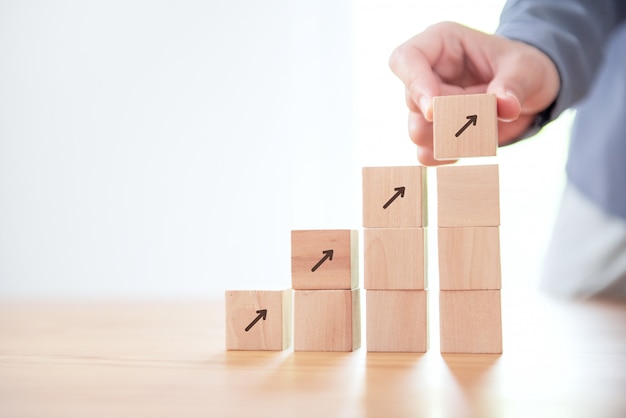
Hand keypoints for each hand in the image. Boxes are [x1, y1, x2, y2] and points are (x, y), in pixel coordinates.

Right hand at [389, 22, 559, 164]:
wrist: (530, 92)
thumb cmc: (524, 68)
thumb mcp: (527, 68)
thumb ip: (514, 85)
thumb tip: (506, 107)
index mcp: (442, 44)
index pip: (406, 59)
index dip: (415, 85)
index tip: (433, 112)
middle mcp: (428, 73)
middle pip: (414, 102)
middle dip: (448, 118)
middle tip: (484, 119)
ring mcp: (429, 105)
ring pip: (418, 130)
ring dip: (451, 138)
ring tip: (485, 132)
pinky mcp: (436, 131)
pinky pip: (428, 151)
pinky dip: (450, 154)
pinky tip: (472, 147)